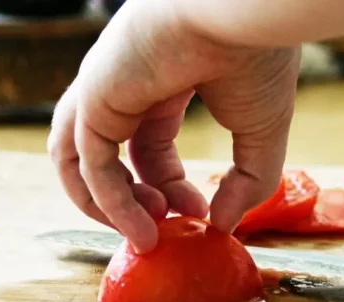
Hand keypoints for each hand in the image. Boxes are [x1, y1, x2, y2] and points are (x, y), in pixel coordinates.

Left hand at [48, 0, 299, 252]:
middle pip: (111, 160)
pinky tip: (142, 226)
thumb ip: (250, 183)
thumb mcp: (263, 137)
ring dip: (108, 207)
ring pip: (80, 162)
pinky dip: (110, 202)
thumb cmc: (258, 59)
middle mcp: (125, 89)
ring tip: (145, 237)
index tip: (204, 212)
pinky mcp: (96, 97)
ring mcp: (105, 90)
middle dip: (142, 203)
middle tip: (168, 230)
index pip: (150, 149)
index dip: (173, 189)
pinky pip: (89, 162)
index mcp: (161, 88)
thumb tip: (227, 225)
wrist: (245, 17)